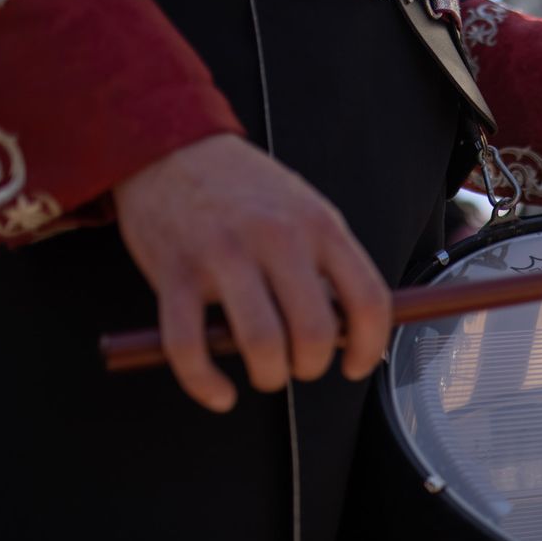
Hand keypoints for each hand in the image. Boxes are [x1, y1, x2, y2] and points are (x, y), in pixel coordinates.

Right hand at [113, 136, 390, 412]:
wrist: (170, 146)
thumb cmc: (247, 189)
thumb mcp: (306, 210)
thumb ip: (330, 264)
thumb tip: (353, 330)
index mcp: (320, 226)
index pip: (368, 300)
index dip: (370, 347)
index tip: (358, 365)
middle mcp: (276, 240)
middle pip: (314, 332)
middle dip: (312, 367)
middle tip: (302, 367)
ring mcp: (223, 256)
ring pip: (261, 345)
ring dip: (269, 376)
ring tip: (266, 373)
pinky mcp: (174, 273)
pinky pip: (189, 347)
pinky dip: (205, 384)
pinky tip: (220, 394)